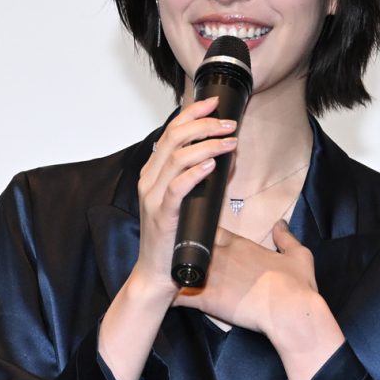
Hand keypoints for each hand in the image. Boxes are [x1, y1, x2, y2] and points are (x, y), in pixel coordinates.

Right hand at [98, 97, 238, 379]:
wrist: (159, 275)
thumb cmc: (176, 238)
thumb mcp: (192, 200)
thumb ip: (205, 177)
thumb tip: (229, 154)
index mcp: (154, 172)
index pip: (170, 131)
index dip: (192, 113)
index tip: (214, 104)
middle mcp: (149, 180)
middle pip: (174, 138)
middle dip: (205, 125)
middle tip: (230, 124)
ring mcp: (153, 197)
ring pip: (177, 158)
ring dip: (207, 146)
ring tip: (230, 142)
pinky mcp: (162, 216)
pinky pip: (177, 188)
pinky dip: (195, 173)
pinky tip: (212, 166)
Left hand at [175, 221, 344, 379]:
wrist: (289, 311)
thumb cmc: (296, 285)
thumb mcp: (299, 256)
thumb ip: (286, 238)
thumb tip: (280, 224)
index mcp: (240, 245)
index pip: (211, 230)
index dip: (201, 232)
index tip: (196, 235)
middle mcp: (222, 256)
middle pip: (191, 245)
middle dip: (181, 249)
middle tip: (172, 252)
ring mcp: (212, 277)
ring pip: (182, 268)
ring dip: (172, 271)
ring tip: (161, 274)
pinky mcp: (207, 298)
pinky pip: (180, 294)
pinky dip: (170, 294)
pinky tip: (160, 296)